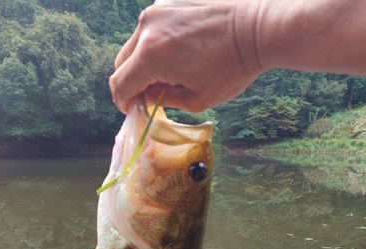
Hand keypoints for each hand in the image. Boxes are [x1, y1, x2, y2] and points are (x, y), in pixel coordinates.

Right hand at [109, 0, 262, 113]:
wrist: (258, 28)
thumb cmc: (232, 68)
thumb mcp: (197, 99)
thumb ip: (164, 100)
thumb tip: (149, 96)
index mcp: (151, 56)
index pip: (120, 84)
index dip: (123, 101)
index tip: (131, 108)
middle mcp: (147, 27)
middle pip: (123, 62)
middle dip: (132, 81)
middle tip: (150, 93)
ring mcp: (159, 9)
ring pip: (137, 42)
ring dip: (146, 60)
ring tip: (171, 70)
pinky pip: (155, 26)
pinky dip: (160, 41)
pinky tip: (183, 49)